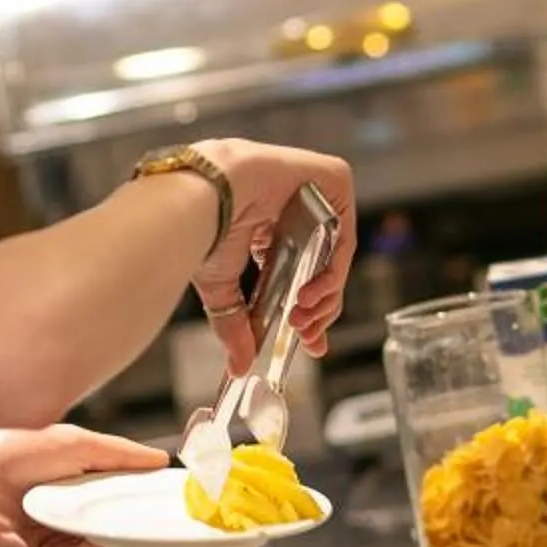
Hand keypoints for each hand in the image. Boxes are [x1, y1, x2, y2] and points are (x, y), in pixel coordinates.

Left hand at [0, 424, 165, 546]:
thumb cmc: (11, 450)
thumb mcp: (76, 445)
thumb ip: (119, 454)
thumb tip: (161, 459)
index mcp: (73, 503)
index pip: (117, 514)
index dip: (144, 510)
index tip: (174, 504)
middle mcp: (63, 533)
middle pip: (114, 541)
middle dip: (142, 532)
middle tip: (173, 522)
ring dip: (123, 544)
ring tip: (147, 528)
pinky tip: (102, 539)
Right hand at [189, 140, 357, 374]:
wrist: (205, 194)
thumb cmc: (202, 226)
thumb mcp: (221, 289)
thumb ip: (235, 325)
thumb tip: (238, 365)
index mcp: (268, 231)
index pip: (301, 275)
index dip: (310, 311)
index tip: (309, 342)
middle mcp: (294, 212)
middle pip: (323, 269)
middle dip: (318, 311)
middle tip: (304, 334)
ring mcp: (315, 195)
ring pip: (336, 256)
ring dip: (324, 298)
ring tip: (301, 320)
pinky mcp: (334, 180)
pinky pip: (344, 237)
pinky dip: (332, 274)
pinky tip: (309, 296)